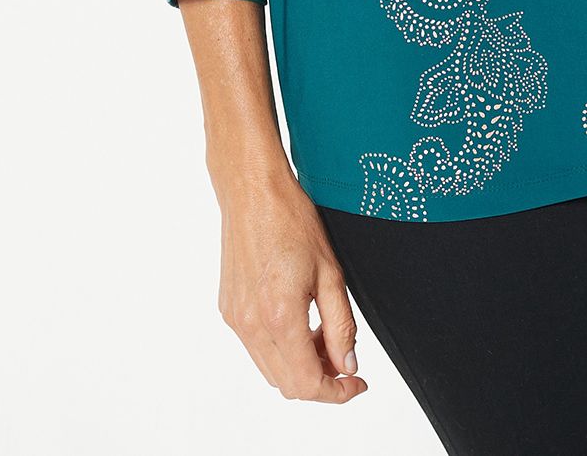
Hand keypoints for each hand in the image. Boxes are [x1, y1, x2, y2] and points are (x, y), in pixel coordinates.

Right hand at [216, 172, 368, 402]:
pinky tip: (299, 321)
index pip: (308, 384)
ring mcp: (235, 319)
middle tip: (344, 356)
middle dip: (321, 379)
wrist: (251, 193)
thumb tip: (347, 364)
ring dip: (300, 365)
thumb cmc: (291, 221)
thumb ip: (341, 326)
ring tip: (322, 334)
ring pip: (270, 370)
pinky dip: (281, 348)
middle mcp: (251, 325)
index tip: (357, 383)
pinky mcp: (229, 310)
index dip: (337, 393)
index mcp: (279, 317)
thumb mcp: (331, 273)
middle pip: (287, 385)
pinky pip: (256, 347)